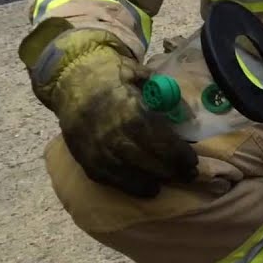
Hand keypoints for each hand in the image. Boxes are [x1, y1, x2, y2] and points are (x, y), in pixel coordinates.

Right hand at [20, 19, 197, 196]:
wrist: (69, 78)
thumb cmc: (110, 75)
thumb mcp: (139, 75)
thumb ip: (161, 92)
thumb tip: (183, 109)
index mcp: (133, 115)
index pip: (165, 144)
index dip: (181, 156)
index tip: (192, 160)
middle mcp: (116, 137)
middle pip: (152, 164)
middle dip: (173, 171)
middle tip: (188, 174)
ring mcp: (99, 151)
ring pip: (131, 176)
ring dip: (152, 183)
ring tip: (165, 183)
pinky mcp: (85, 159)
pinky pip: (109, 179)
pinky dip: (127, 186)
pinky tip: (142, 187)